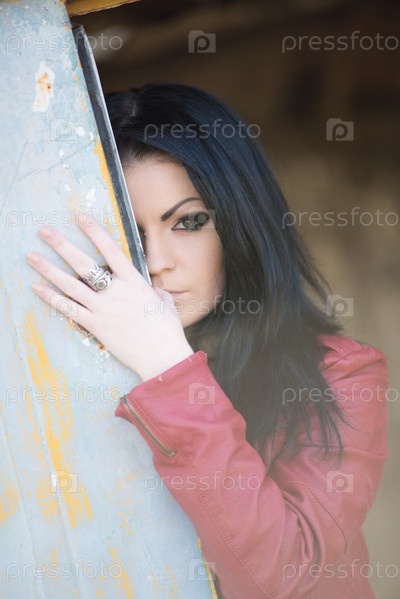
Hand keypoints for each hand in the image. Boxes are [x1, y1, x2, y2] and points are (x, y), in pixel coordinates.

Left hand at [27, 215, 193, 380]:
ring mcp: (103, 308)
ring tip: (32, 257)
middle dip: (62, 245)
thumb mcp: (164, 303)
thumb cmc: (167, 330)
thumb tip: (152, 291)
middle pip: (84, 263)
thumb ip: (155, 292)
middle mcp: (116, 291)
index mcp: (134, 281)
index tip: (81, 216)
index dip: (95, 232)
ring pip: (70, 285)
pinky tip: (38, 288)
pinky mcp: (96, 326)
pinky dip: (52, 299)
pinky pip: (69, 309)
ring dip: (49, 270)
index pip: (111, 250)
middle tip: (45, 232)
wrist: (162, 355)